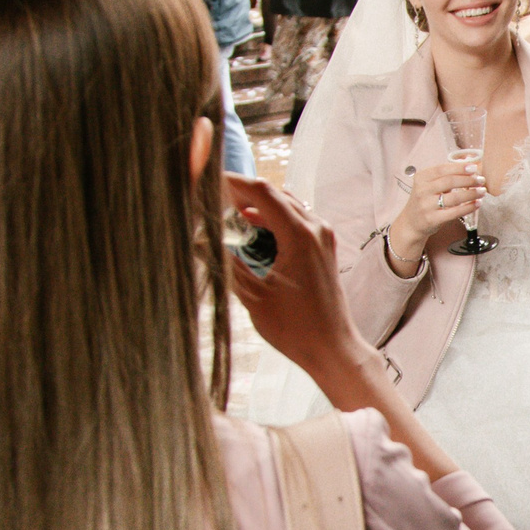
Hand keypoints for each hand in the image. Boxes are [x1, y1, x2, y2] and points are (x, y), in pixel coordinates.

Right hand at [224, 175, 370, 380]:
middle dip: (243, 192)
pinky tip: (251, 227)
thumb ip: (225, 263)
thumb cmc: (295, 329)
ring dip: (258, 205)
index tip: (209, 181)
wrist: (332, 349)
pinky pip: (296, 220)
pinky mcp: (323, 248)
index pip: (261, 192)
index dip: (232, 182)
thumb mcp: (251, 295)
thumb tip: (197, 242)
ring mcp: (323, 238)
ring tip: (228, 211)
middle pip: (275, 194)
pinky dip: (273, 218)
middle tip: (213, 197)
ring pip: (286, 205)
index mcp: (299, 235)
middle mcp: (315, 229)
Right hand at [389, 157, 487, 269]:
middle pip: (450, 181)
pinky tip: (477, 203)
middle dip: (469, 180)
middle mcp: (422, 190)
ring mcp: (426, 205)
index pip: (442, 169)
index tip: (474, 168)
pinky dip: (468, 207)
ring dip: (471, 193)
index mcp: (421, 178)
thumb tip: (467, 162)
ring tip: (482, 191)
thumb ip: (446, 175)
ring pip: (454, 197)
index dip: (459, 168)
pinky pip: (455, 212)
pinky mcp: (433, 219)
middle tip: (481, 180)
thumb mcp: (429, 185)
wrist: (411, 223)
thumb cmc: (425, 201)